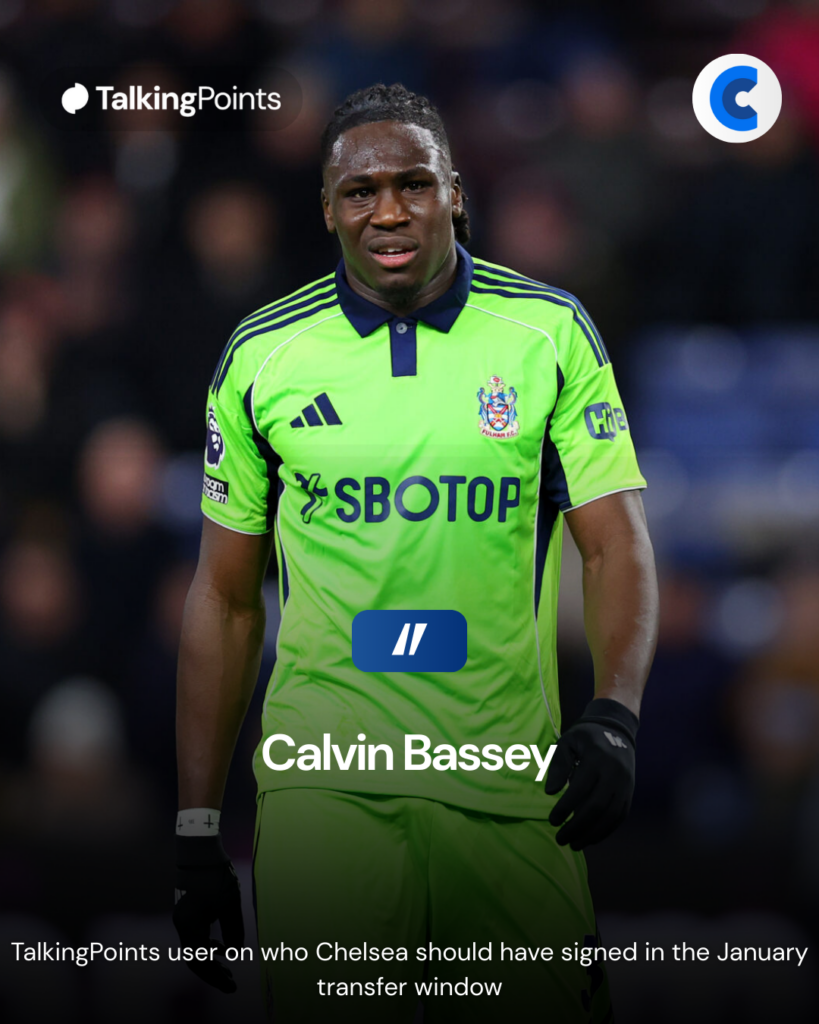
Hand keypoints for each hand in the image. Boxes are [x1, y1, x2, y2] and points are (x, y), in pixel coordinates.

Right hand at [173, 834, 243, 992]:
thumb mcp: (230, 903)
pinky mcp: (186, 910)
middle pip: (195, 959)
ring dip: (210, 959)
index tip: (232, 986)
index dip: (215, 977)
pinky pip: (194, 936)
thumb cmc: (216, 875)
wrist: (199, 849)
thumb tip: (234, 952)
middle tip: (230, 982)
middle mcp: (182, 925)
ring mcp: (182, 917)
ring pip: (194, 947)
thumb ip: (233, 930)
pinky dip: (206, 945)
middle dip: (212, 972)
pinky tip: (220, 945)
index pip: (200, 963)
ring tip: (227, 967)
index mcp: (190, 927)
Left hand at [545, 698, 638, 850]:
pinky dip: (606, 831)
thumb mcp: (567, 742)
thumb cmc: (586, 737)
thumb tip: (551, 792)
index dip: (565, 807)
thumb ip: (558, 765)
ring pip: (611, 816)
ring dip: (592, 834)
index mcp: (597, 759)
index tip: (552, 821)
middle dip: (577, 826)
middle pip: (597, 807)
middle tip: (560, 838)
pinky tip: (591, 838)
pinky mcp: (630, 792)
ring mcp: (626, 784)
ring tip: (574, 844)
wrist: (616, 729)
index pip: (580, 788)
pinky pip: (620, 816)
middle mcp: (615, 773)